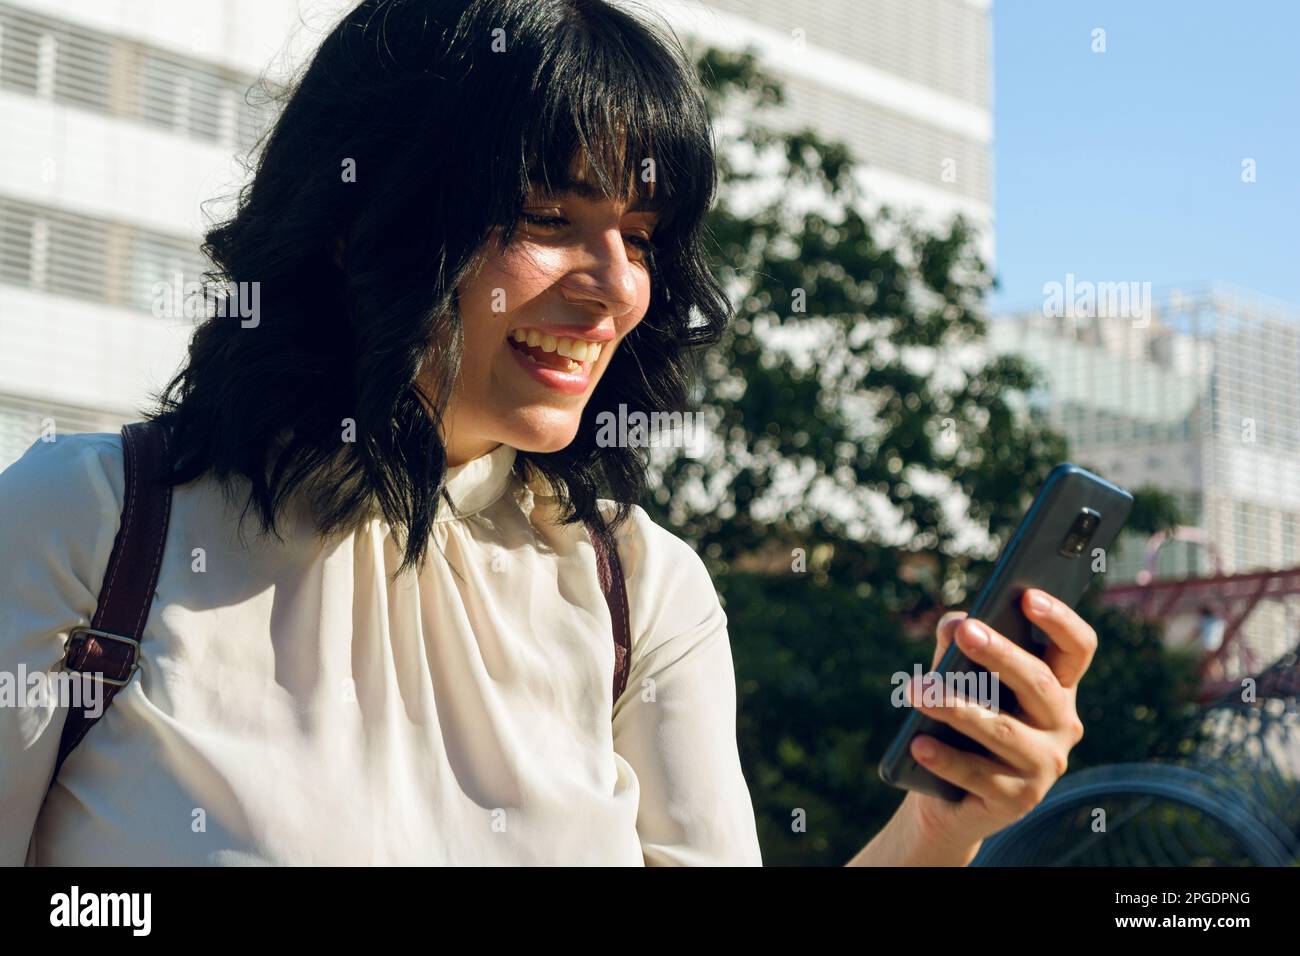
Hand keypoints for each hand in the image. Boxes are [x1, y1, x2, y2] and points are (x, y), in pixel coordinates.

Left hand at [902, 589, 1093, 851]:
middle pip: (1040, 683)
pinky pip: (980, 776)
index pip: (1076, 648)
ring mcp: (1045, 766)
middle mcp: (1062, 725)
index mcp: (1057, 687)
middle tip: (965, 631)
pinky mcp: (1019, 801)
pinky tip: (919, 743)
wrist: (947, 799)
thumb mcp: (958, 680)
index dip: (1060, 620)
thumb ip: (958, 647)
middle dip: (1001, 654)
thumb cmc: (957, 724)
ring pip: (1004, 730)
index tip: (1028, 596)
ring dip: (957, 707)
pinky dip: (946, 759)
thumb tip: (954, 622)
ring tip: (916, 690)